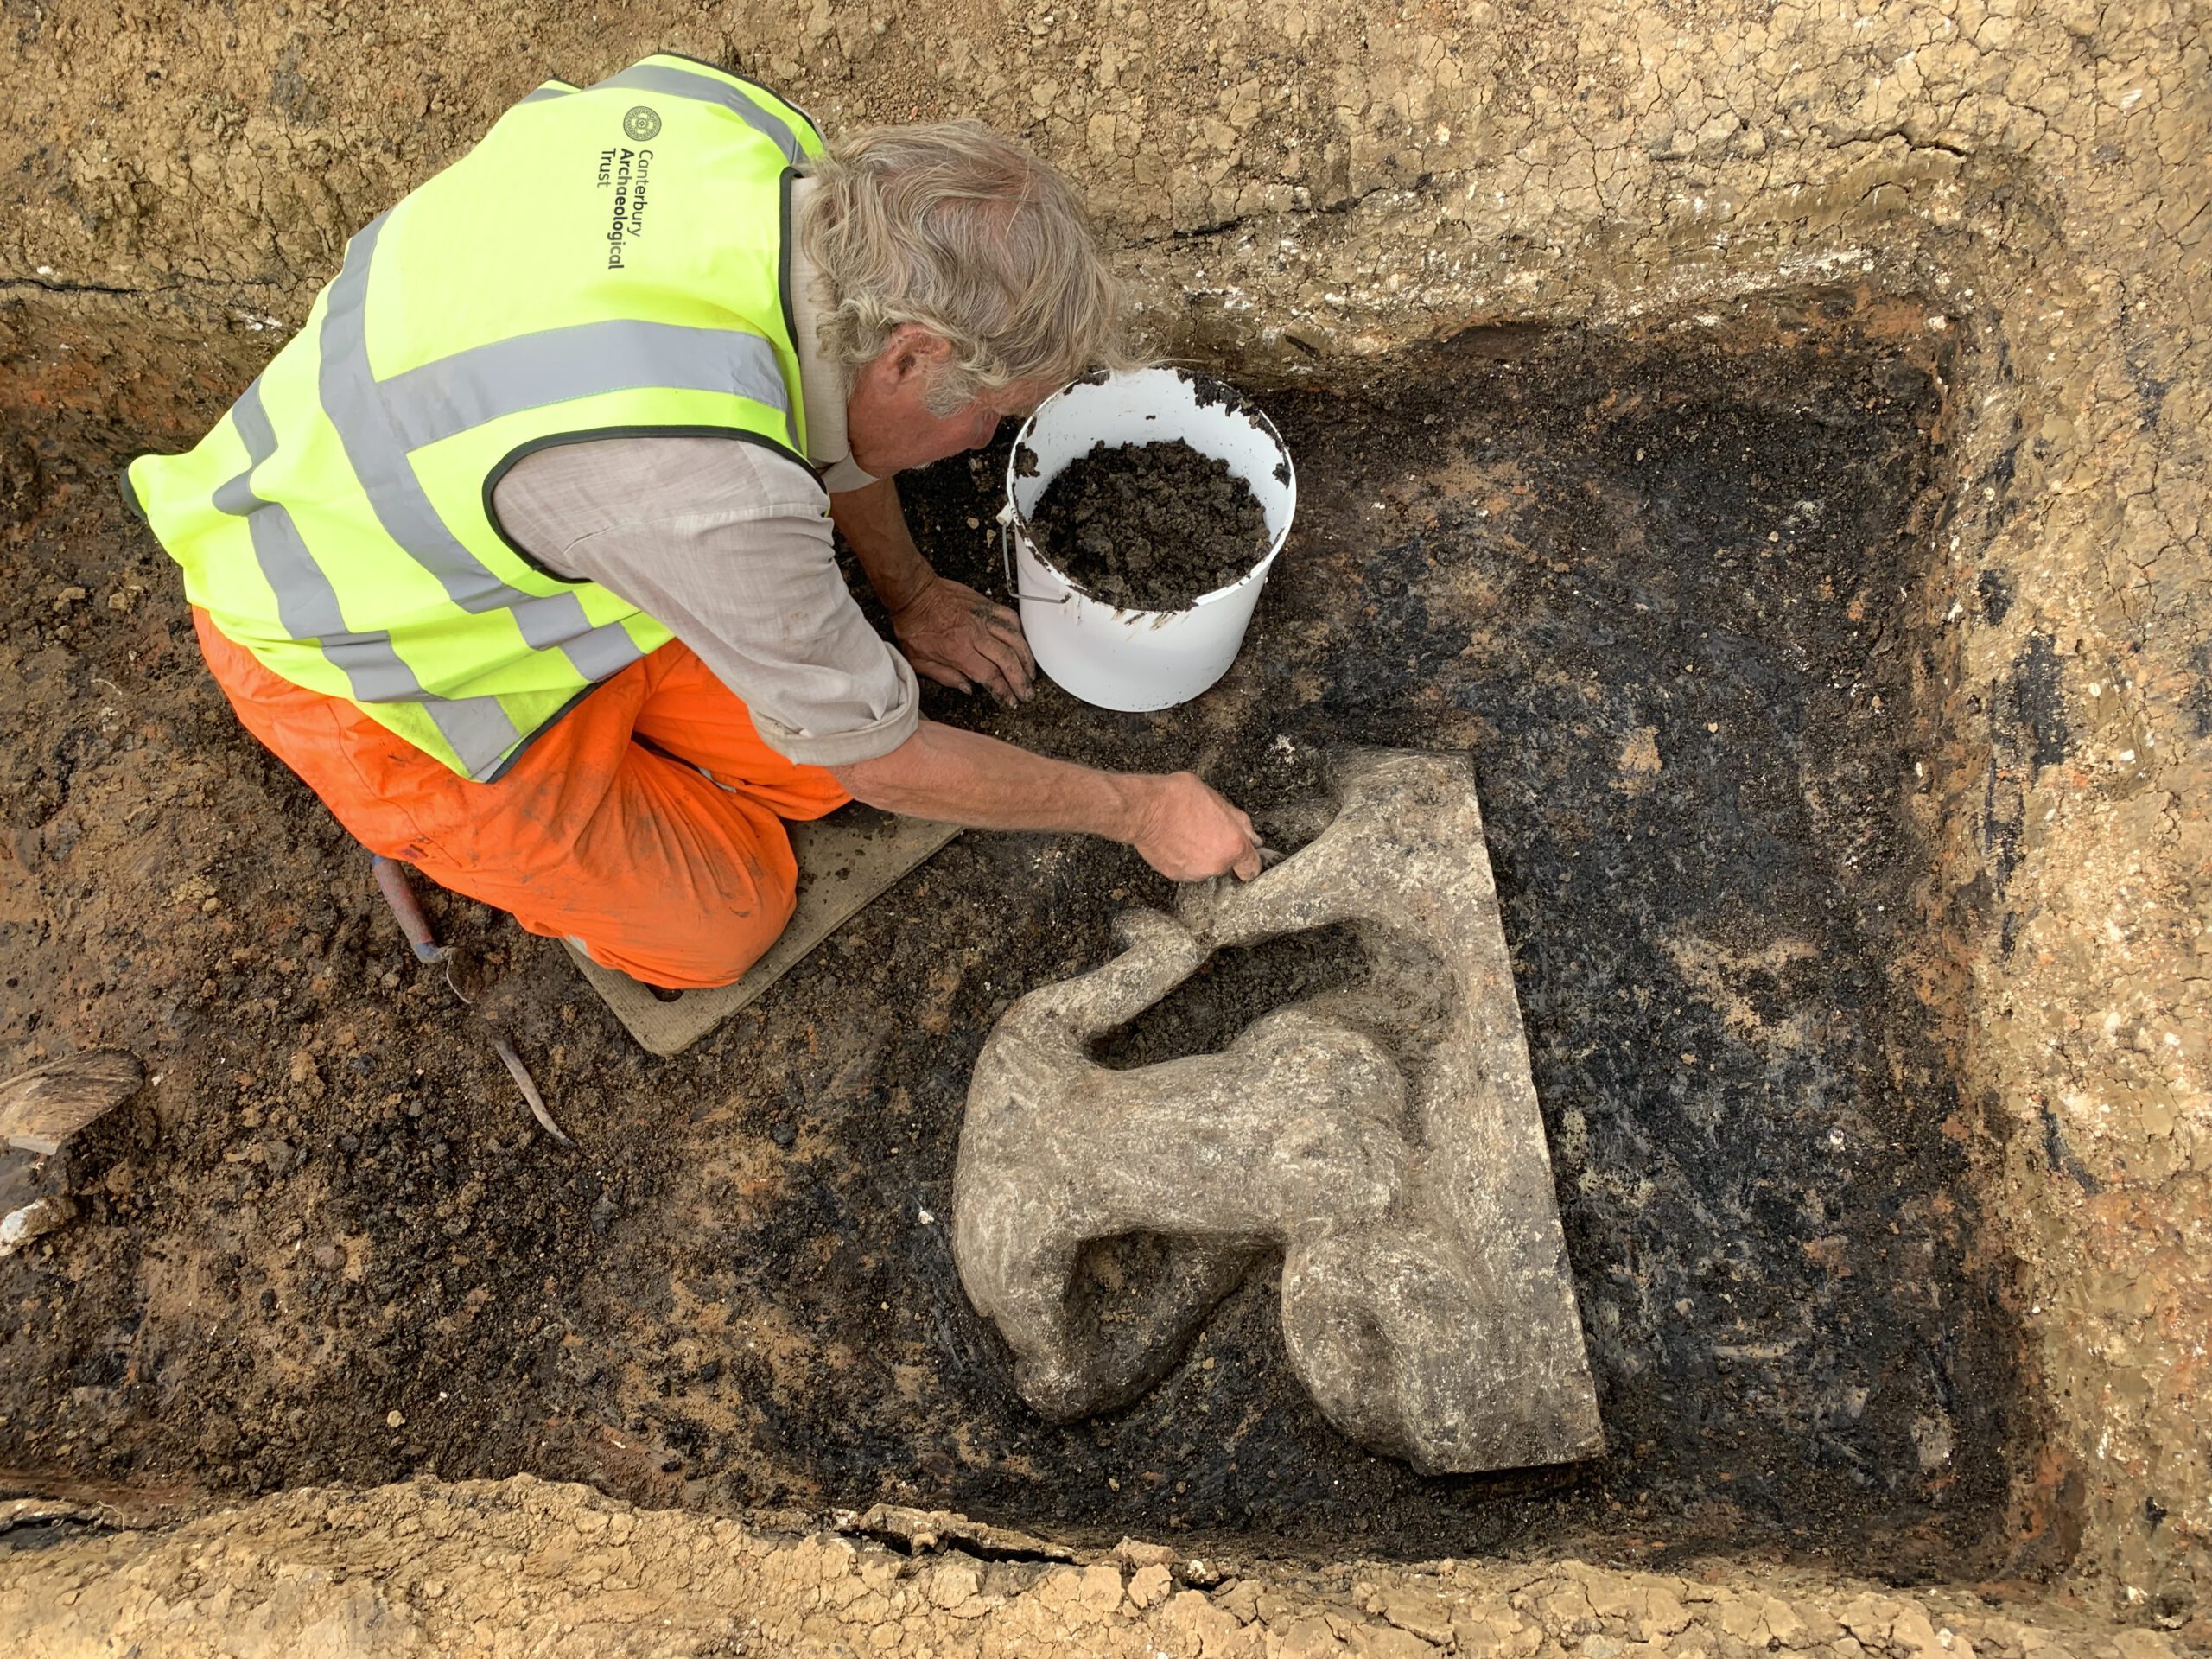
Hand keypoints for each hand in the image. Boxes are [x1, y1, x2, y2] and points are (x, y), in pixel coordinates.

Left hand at [891, 575, 1036, 706]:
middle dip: (1021, 680)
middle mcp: (975, 634)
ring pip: (1014, 639)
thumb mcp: (919, 661)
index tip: (1011, 701)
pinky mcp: (985, 605)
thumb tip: (967, 688)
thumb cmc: (914, 625)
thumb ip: (945, 677)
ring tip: (1030, 673)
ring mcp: (983, 618)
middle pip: (1007, 660)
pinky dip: (1020, 631)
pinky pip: (1010, 617)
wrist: (914, 593)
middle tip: (1027, 693)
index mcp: (959, 651)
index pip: (990, 676)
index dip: (1004, 691)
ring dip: (1026, 659)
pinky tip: (1023, 643)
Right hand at [1130, 772, 1262, 881]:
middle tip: (1207, 830)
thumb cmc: (1178, 798)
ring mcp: (1195, 873)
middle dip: (1220, 851)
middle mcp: (1217, 864)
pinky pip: (1187, 868)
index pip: (1252, 867)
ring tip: (1188, 834)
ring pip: (1206, 867)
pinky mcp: (1176, 875)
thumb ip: (1238, 821)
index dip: (1248, 859)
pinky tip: (1176, 841)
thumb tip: (1250, 835)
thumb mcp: (1217, 799)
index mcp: (1233, 845)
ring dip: (1201, 856)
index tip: (1244, 856)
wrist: (1145, 810)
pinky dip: (1184, 859)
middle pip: (1226, 864)